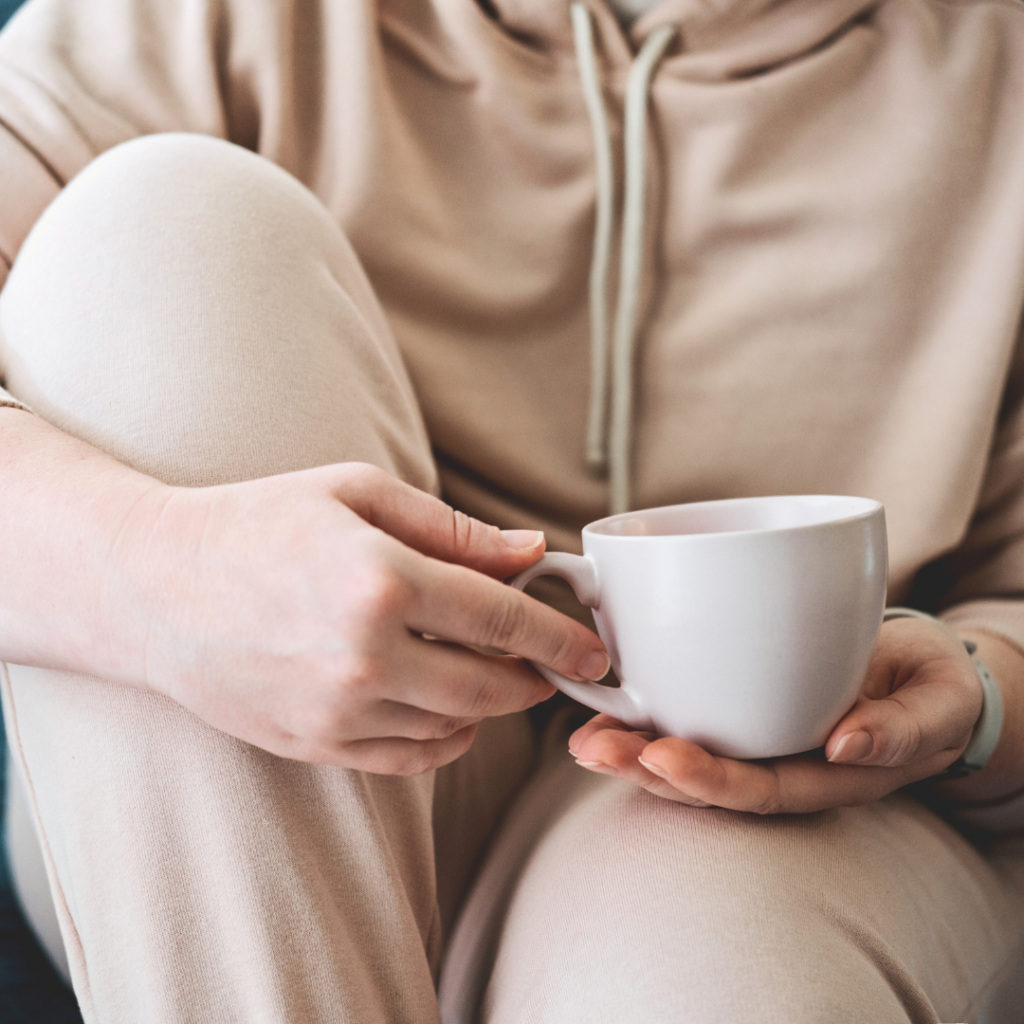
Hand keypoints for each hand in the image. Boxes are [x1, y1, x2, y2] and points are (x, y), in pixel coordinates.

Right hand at [102, 462, 608, 772]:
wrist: (155, 587)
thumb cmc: (258, 522)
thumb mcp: (356, 494)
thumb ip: (453, 528)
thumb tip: (531, 552)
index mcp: (381, 580)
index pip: (502, 617)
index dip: (559, 636)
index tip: (592, 648)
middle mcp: (364, 656)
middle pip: (490, 687)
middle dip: (535, 679)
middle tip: (550, 664)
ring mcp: (337, 710)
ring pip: (455, 729)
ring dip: (490, 706)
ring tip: (489, 672)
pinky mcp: (315, 744)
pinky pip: (409, 759)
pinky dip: (444, 736)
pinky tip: (442, 703)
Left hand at [567, 617, 982, 813]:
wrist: (922, 673)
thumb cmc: (930, 690)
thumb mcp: (938, 706)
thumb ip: (902, 729)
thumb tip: (845, 746)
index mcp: (824, 776)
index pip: (758, 789)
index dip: (708, 780)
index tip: (662, 757)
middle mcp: (780, 763)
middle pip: (704, 778)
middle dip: (643, 768)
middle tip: (592, 748)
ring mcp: (757, 736)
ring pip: (686, 750)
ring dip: (630, 745)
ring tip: (580, 736)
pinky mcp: (742, 701)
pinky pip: (690, 712)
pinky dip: (645, 708)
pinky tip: (604, 698)